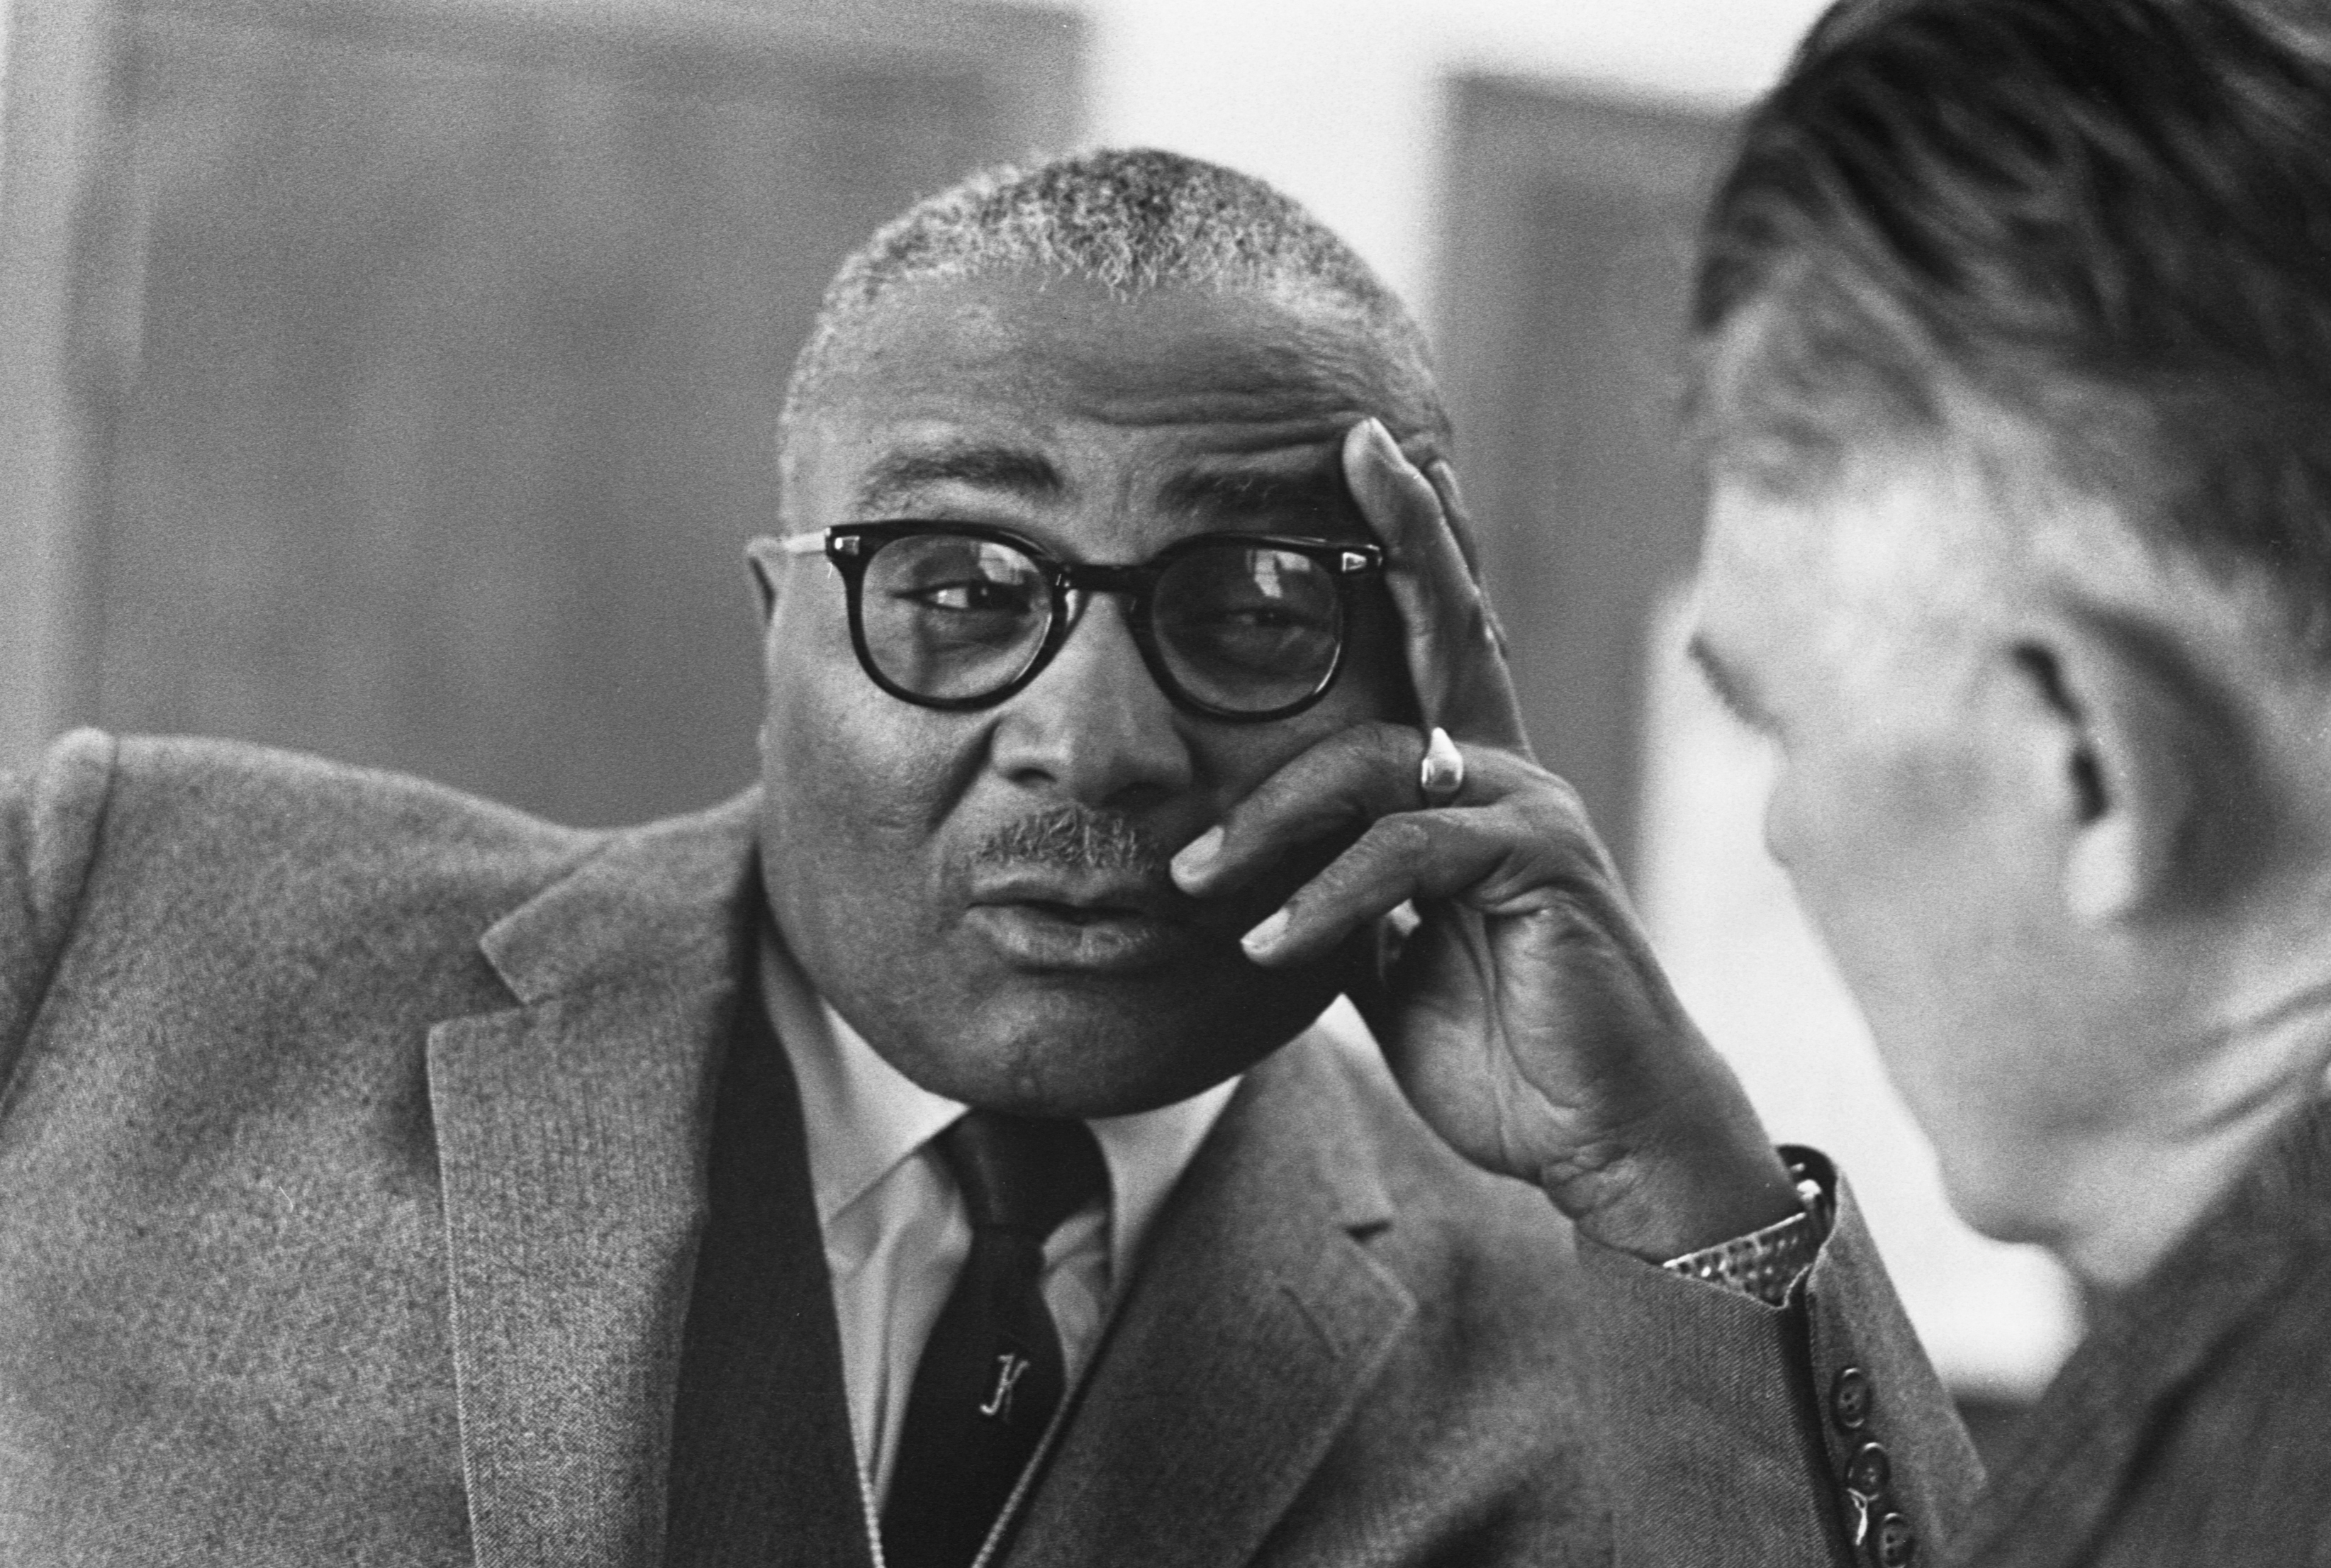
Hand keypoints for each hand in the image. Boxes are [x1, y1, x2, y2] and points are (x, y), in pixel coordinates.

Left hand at [1171, 419, 1796, 1258]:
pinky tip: (1269, 948)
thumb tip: (1261, 888)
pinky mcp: (1544, 866)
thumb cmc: (1508, 1055)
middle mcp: (1510, 776)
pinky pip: (1405, 852)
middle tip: (1357, 445)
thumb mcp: (1394, 971)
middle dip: (1404, 531)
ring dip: (1268, 821)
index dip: (1409, 552)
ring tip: (1196, 887)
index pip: (1435, 650)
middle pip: (1451, 627)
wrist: (1606, 1142)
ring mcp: (1533, 812)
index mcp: (1473, 789)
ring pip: (1376, 762)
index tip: (1370, 460)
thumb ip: (1344, 907)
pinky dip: (1324, 898)